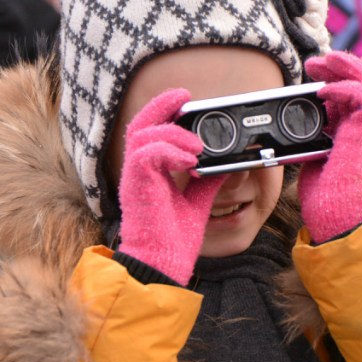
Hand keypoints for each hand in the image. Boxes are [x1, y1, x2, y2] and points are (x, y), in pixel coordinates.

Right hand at [116, 89, 224, 284]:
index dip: (165, 111)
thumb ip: (207, 181)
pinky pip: (146, 153)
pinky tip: (189, 161)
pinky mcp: (136, 185)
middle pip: (140, 123)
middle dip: (162, 105)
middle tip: (184, 97)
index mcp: (149, 173)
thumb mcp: (197, 203)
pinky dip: (169, 150)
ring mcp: (135, 178)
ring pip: (143, 134)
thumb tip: (227, 164)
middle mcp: (138, 171)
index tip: (186, 100)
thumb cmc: (173, 240)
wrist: (162, 264)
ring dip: (173, 134)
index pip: (150, 131)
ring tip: (197, 148)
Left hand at [299, 52, 361, 242]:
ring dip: (346, 68)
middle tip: (314, 63)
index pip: (353, 97)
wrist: (339, 218)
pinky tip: (324, 90)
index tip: (312, 76)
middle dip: (339, 68)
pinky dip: (344, 88)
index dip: (335, 81)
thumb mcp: (315, 160)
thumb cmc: (326, 200)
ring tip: (323, 61)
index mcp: (356, 135)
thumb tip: (294, 129)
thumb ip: (313, 140)